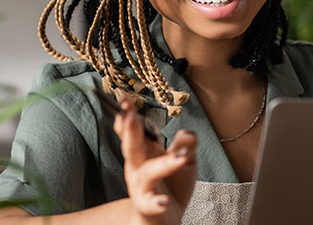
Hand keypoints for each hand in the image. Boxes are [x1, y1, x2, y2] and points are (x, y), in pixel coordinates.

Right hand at [113, 97, 197, 224]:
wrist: (165, 220)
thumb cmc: (172, 186)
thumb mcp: (185, 161)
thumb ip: (187, 144)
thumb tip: (188, 133)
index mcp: (143, 152)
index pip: (132, 131)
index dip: (127, 115)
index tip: (124, 99)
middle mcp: (136, 168)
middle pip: (131, 147)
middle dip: (129, 131)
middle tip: (128, 115)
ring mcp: (140, 188)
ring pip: (147, 174)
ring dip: (161, 165)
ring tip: (180, 157)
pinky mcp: (147, 207)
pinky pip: (149, 204)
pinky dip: (155, 202)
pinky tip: (163, 202)